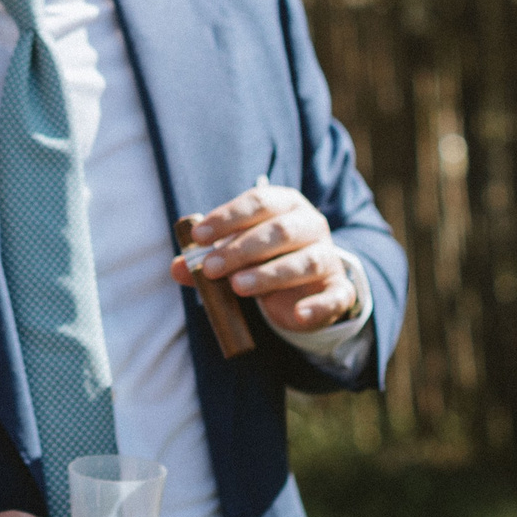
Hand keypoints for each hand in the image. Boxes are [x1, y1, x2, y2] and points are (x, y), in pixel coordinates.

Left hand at [173, 182, 357, 332]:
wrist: (309, 285)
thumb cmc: (265, 259)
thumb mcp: (236, 255)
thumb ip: (209, 259)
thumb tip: (177, 268)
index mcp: (285, 205)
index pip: (258, 201)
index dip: (228, 217)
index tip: (198, 237)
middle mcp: (311, 225)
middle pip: (279, 231)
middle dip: (242, 248)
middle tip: (211, 267)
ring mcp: (328, 258)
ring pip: (305, 262)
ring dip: (269, 274)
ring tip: (238, 286)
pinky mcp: (339, 290)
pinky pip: (333, 297)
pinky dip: (316, 306)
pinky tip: (297, 315)